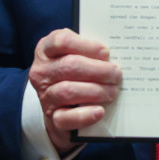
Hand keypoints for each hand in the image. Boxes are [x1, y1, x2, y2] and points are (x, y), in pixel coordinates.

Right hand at [28, 28, 121, 152]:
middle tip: (116, 74)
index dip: (86, 46)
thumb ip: (89, 52)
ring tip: (113, 91)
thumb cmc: (73, 73)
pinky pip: (66, 118)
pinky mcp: (53, 118)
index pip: (62, 41)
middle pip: (70, 66)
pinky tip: (100, 111)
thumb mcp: (77, 55)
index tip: (105, 52)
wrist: (60, 106)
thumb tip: (113, 56)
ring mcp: (45, 95)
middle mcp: (41, 72)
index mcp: (46, 50)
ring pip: (68, 91)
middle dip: (98, 70)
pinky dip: (85, 115)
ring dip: (96, 91)